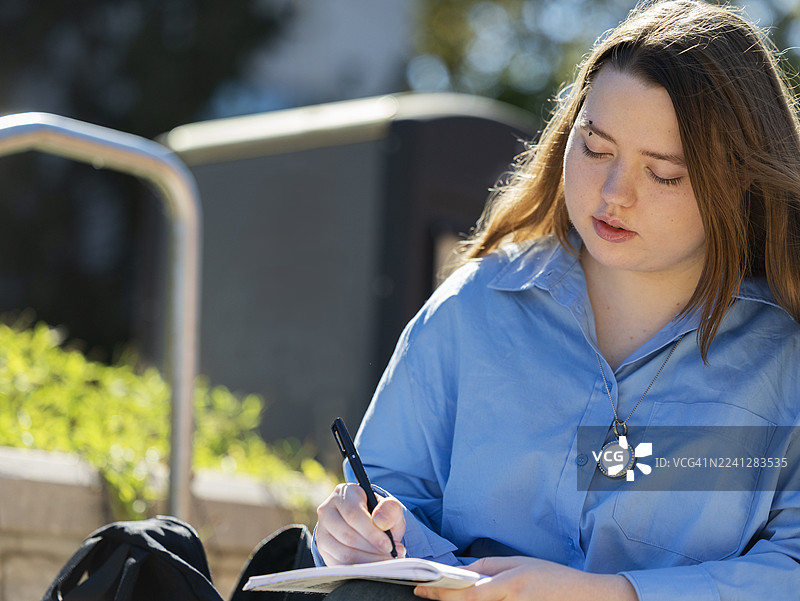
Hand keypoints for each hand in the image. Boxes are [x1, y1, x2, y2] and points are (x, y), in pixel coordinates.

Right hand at [316, 483, 406, 564]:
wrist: (367, 523)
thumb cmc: (378, 513)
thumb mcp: (389, 507)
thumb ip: (390, 509)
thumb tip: (381, 522)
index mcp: (344, 494)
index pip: (353, 514)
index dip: (371, 532)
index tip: (388, 545)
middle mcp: (327, 510)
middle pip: (347, 536)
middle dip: (372, 550)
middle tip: (390, 557)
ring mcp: (322, 531)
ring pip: (343, 553)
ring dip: (367, 561)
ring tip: (386, 561)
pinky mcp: (323, 550)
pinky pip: (340, 565)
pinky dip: (359, 569)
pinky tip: (374, 566)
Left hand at [414, 556, 636, 600]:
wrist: (582, 595)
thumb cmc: (549, 576)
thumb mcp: (518, 564)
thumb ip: (487, 569)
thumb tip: (460, 572)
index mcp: (510, 583)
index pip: (468, 592)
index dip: (442, 592)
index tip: (421, 588)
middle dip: (444, 599)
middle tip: (424, 592)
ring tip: (442, 594)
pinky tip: (464, 599)